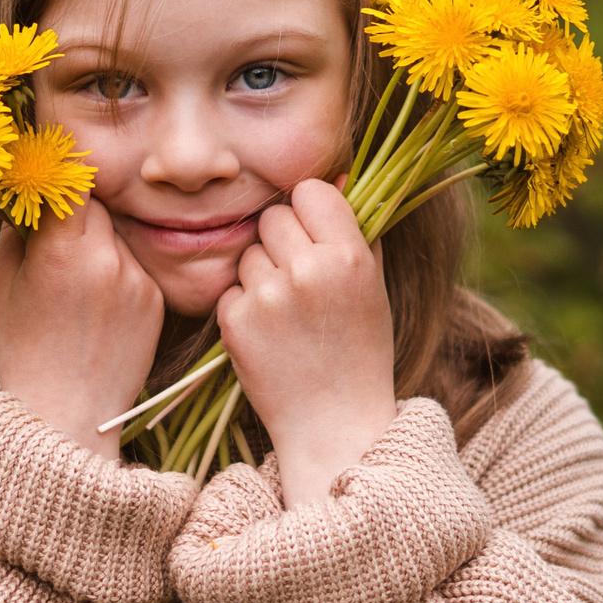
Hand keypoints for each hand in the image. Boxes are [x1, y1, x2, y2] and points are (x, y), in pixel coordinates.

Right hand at [0, 199, 163, 460]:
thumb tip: (26, 194)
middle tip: (55, 241)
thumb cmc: (22, 349)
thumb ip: (16, 231)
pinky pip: (134, 268)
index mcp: (63, 252)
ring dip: (97, 246)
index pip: (72, 182)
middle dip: (75, 214)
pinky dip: (117, 276)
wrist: (66, 414)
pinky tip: (97, 310)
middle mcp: (108, 260)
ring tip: (75, 289)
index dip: (59, 179)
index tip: (47, 182)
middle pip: (96, 207)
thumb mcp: (1, 284)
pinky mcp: (157, 300)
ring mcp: (138, 281)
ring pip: (117, 237)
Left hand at [217, 177, 396, 508]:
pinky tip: (269, 336)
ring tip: (287, 314)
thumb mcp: (372, 288)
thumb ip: (355, 230)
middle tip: (299, 280)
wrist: (335, 425)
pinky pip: (230, 289)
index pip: (310, 191)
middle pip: (272, 217)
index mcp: (348, 257)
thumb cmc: (359, 352)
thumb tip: (334, 177)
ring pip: (247, 253)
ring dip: (261, 275)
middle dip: (281, 242)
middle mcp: (307, 271)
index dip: (309, 211)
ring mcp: (267, 297)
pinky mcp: (234, 323)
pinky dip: (244, 308)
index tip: (315, 234)